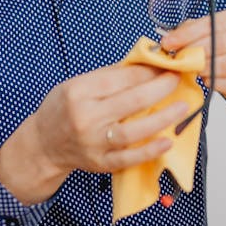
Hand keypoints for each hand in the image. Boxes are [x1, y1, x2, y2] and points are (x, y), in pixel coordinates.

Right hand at [0, 64, 190, 203]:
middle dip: (160, 88)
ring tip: (182, 107)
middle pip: (131, 101)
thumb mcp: (76, 84)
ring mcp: (94, 143)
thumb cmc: (62, 110)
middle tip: (177, 80)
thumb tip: (144, 63)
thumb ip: (108, 76)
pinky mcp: (101, 162)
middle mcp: (85, 118)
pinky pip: (129, 158)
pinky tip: (167, 141)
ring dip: (163, 118)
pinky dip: (150, 150)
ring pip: (133, 131)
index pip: (120, 78)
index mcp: (78, 92)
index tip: (164, 65)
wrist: (44, 144)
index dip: (147, 71)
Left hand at [160, 3, 225, 102]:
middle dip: (198, 50)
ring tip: (193, 67)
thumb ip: (195, 29)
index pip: (220, 22)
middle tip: (181, 57)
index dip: (191, 33)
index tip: (170, 42)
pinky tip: (207, 78)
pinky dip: (216, 82)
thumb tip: (171, 39)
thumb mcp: (217, 28)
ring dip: (206, 66)